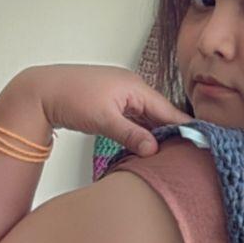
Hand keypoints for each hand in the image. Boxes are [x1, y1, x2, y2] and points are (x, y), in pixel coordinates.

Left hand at [17, 63, 193, 155]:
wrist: (41, 92)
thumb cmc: (70, 99)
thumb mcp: (104, 119)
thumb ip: (131, 135)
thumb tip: (154, 149)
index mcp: (135, 87)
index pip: (167, 111)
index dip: (184, 128)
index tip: (202, 143)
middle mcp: (132, 88)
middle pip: (160, 114)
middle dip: (173, 134)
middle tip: (190, 155)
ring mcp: (122, 96)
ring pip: (148, 118)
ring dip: (157, 135)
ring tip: (173, 155)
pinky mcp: (113, 105)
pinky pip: (136, 120)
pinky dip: (143, 133)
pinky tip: (148, 147)